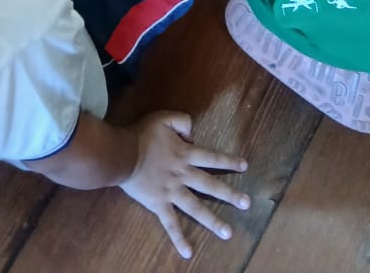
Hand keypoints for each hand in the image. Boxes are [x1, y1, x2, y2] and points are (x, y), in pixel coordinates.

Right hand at [120, 112, 248, 259]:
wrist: (123, 154)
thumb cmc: (142, 134)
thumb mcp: (164, 118)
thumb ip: (182, 121)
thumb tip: (192, 134)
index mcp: (185, 154)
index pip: (212, 157)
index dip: (228, 161)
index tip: (244, 166)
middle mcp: (183, 175)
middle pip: (210, 185)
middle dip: (229, 194)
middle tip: (247, 204)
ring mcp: (172, 192)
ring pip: (196, 208)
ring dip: (212, 221)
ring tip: (228, 233)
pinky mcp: (159, 204)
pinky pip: (170, 223)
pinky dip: (178, 238)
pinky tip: (188, 252)